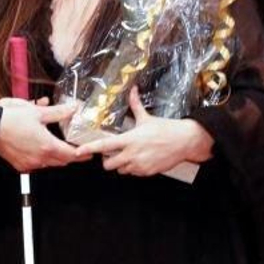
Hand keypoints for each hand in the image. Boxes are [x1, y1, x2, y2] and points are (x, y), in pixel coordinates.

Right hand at [0, 100, 84, 171]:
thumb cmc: (11, 119)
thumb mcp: (37, 112)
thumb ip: (58, 112)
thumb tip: (73, 108)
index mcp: (47, 146)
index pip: (71, 154)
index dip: (82, 154)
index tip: (89, 153)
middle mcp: (40, 158)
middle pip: (62, 161)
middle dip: (70, 156)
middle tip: (76, 149)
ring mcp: (29, 163)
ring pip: (49, 164)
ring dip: (55, 157)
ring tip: (56, 146)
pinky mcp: (19, 165)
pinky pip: (36, 165)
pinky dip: (41, 159)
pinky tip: (38, 149)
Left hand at [84, 88, 212, 175]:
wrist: (185, 141)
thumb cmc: (166, 129)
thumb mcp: (147, 118)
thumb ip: (135, 105)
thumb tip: (132, 90)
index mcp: (129, 140)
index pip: (104, 146)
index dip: (90, 149)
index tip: (79, 151)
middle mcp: (132, 154)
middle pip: (108, 164)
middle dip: (108, 160)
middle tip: (113, 153)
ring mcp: (139, 165)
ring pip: (121, 170)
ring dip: (121, 165)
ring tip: (130, 155)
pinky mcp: (147, 173)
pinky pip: (133, 174)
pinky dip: (133, 169)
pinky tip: (140, 159)